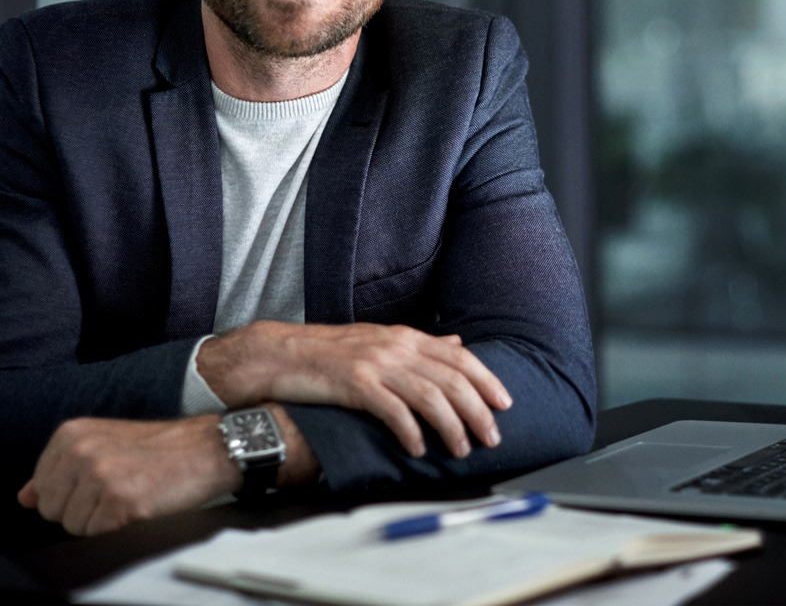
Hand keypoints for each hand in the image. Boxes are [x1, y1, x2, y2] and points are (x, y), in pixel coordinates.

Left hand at [17, 408, 316, 535]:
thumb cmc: (157, 448)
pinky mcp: (120, 501)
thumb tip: (26, 497)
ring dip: (99, 520)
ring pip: (73, 526)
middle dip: (80, 510)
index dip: (68, 494)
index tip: (98, 482)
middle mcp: (81, 451)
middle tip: (116, 490)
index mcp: (72, 433)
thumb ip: (59, 469)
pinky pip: (97, 533)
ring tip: (129, 496)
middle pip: (52, 510)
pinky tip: (139, 504)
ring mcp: (100, 476)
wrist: (206, 448)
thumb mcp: (102, 443)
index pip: (40, 488)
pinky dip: (116, 527)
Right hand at [196, 322, 511, 458]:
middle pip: (450, 378)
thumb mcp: (381, 340)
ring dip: (451, 426)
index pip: (459, 356)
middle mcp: (395, 346)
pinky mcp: (354, 384)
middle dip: (477, 410)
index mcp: (405, 336)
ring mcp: (375, 363)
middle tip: (491, 436)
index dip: (486, 379)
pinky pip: (392, 409)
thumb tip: (457, 343)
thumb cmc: (331, 353)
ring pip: (428, 395)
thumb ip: (421, 345)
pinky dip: (410, 431)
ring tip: (461, 449)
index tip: (504, 403)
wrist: (281, 354)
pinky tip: (419, 448)